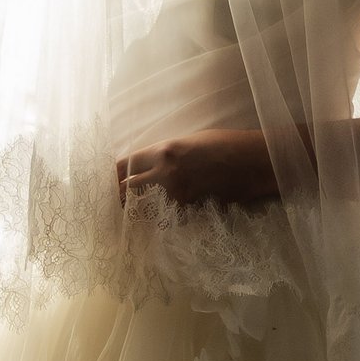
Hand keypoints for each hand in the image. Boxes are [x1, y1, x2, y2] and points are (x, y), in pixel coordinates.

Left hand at [116, 130, 282, 209]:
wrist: (253, 162)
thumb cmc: (224, 144)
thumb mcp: (189, 141)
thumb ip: (165, 154)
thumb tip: (148, 166)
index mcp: (163, 151)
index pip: (125, 164)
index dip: (113, 174)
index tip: (106, 180)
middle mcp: (166, 174)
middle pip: (128, 189)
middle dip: (120, 195)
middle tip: (112, 201)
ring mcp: (178, 195)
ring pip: (146, 206)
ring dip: (139, 208)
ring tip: (131, 213)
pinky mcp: (190, 210)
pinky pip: (168, 215)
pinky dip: (163, 217)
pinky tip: (160, 218)